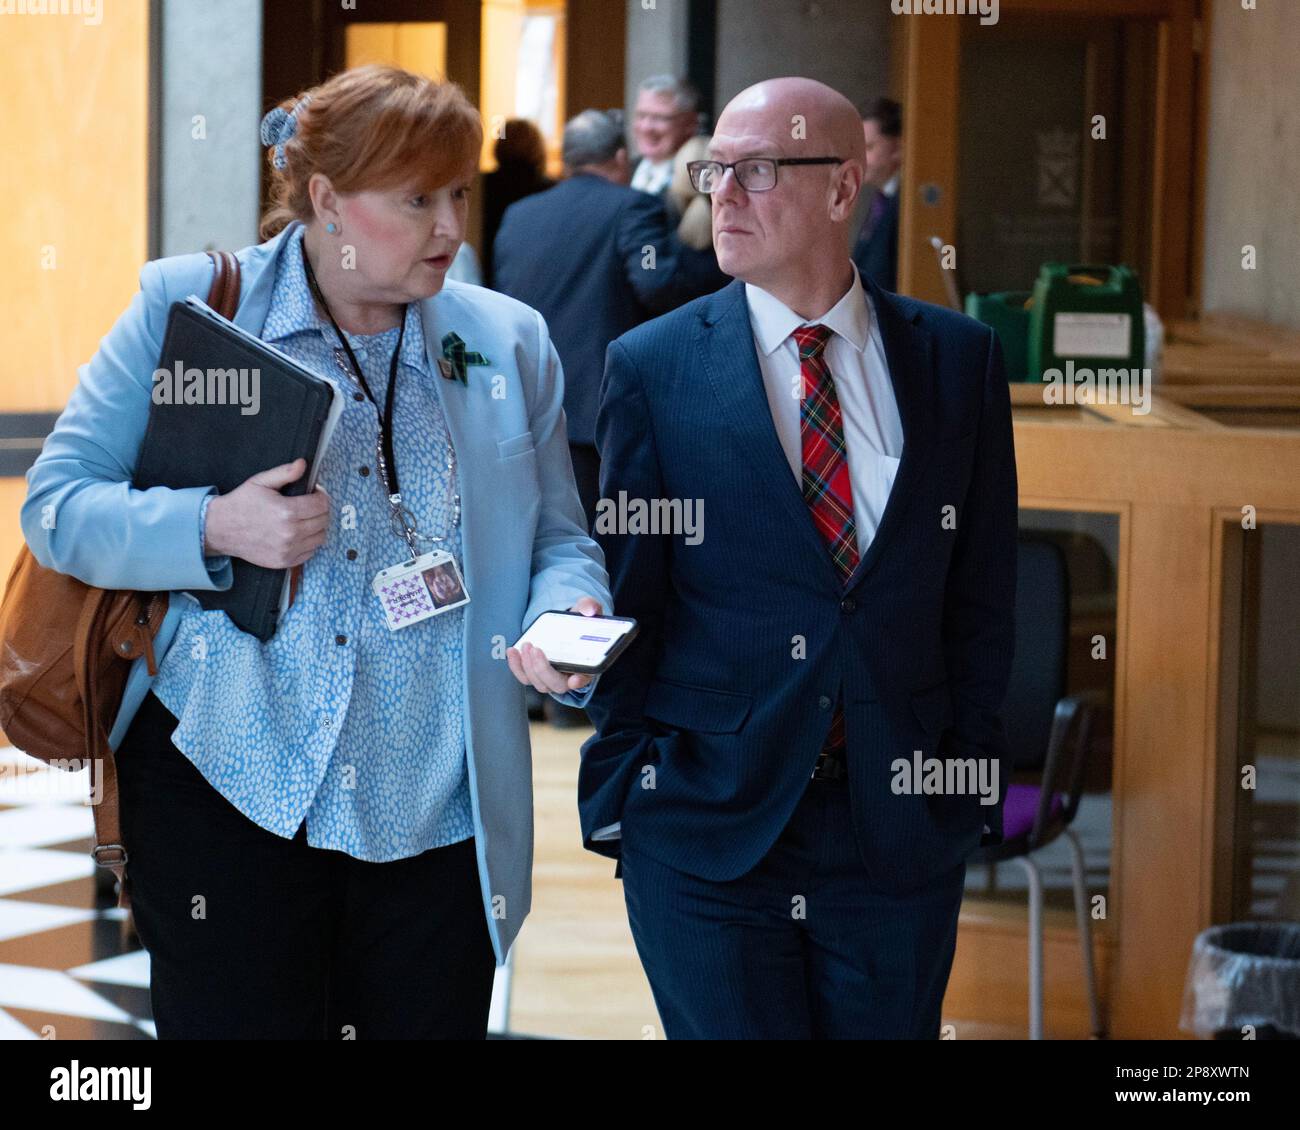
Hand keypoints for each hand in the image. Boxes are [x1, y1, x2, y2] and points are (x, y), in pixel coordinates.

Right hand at [203, 458, 330, 568]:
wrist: (221, 529)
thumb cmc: (241, 504)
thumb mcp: (260, 482)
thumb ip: (284, 473)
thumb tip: (302, 464)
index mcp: (286, 512)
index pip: (321, 504)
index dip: (321, 496)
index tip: (315, 493)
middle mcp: (290, 533)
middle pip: (323, 520)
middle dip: (320, 510)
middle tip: (310, 505)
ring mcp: (288, 550)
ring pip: (320, 537)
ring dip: (317, 526)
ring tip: (305, 519)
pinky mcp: (284, 561)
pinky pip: (310, 552)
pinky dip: (308, 542)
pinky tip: (298, 533)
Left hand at [506, 596, 603, 693]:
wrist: (565, 626)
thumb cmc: (579, 623)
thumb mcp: (586, 611)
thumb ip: (590, 607)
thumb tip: (589, 609)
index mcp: (586, 664)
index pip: (585, 677)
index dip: (580, 681)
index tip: (574, 680)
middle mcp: (569, 676)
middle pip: (557, 685)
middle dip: (543, 669)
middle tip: (536, 649)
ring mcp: (551, 678)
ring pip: (540, 684)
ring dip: (529, 666)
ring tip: (526, 645)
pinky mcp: (536, 674)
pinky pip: (525, 678)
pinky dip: (516, 667)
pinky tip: (513, 651)